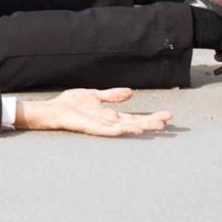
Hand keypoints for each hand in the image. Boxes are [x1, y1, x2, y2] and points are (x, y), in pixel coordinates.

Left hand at [15, 87, 171, 136]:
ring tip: (155, 126)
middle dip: (151, 122)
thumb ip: (112, 95)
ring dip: (140, 127)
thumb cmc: (72, 104)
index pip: (136, 116)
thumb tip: (131, 92)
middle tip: (168, 122)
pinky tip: (128, 128)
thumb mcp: (95, 95)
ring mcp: (101, 125)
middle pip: (135, 122)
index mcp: (111, 114)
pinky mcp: (90, 127)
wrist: (54, 110)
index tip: (167, 115)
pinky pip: (106, 129)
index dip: (151, 116)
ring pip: (124, 127)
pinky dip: (118, 129)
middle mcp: (109, 121)